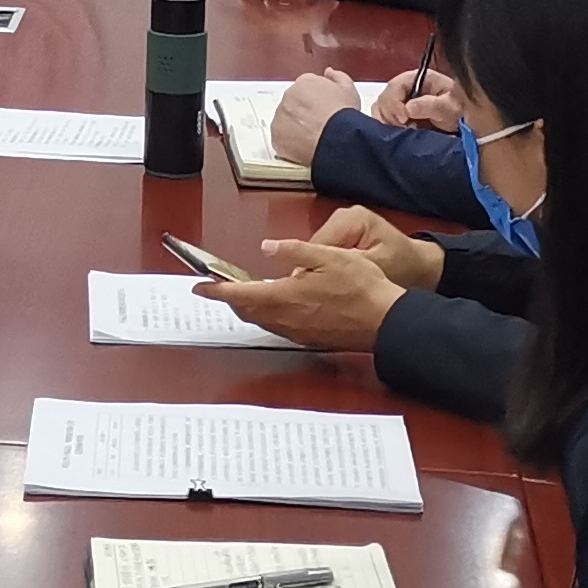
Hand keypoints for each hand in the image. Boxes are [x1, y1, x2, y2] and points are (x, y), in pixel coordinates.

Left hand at [198, 241, 402, 352]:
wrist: (387, 321)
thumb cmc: (362, 286)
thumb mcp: (328, 255)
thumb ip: (294, 251)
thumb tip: (267, 248)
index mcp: (287, 296)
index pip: (241, 294)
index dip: (217, 290)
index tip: (200, 286)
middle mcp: (287, 319)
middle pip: (247, 311)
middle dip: (231, 298)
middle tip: (221, 285)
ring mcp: (298, 332)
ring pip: (262, 320)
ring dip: (249, 307)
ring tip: (245, 292)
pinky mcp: (309, 339)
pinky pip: (278, 327)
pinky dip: (268, 315)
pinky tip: (276, 304)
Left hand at [265, 66, 363, 158]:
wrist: (337, 138)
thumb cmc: (343, 115)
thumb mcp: (349, 89)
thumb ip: (337, 76)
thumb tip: (329, 73)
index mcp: (305, 82)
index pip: (305, 87)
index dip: (314, 100)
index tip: (321, 109)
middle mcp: (289, 96)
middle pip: (293, 103)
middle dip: (303, 113)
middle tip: (318, 124)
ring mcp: (281, 116)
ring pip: (285, 121)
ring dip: (294, 127)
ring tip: (312, 137)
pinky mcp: (277, 136)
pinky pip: (281, 139)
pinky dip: (289, 143)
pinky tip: (304, 146)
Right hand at [309, 204, 445, 288]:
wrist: (420, 268)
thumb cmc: (405, 266)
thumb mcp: (376, 268)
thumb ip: (345, 266)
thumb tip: (311, 272)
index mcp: (351, 218)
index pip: (316, 245)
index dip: (308, 271)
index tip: (307, 292)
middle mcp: (342, 217)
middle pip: (313, 249)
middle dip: (313, 273)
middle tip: (317, 297)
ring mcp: (340, 226)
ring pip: (315, 254)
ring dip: (318, 273)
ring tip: (326, 294)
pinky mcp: (341, 238)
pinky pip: (324, 256)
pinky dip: (325, 272)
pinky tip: (331, 287)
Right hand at [372, 68, 465, 131]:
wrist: (467, 126)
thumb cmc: (460, 110)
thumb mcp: (450, 106)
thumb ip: (431, 105)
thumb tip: (408, 108)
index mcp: (417, 79)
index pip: (395, 85)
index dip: (394, 102)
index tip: (404, 118)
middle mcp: (405, 89)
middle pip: (384, 98)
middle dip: (391, 114)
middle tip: (405, 127)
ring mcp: (400, 103)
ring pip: (380, 109)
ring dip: (387, 122)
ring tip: (404, 131)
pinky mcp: (398, 117)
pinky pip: (383, 121)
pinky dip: (387, 128)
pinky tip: (400, 135)